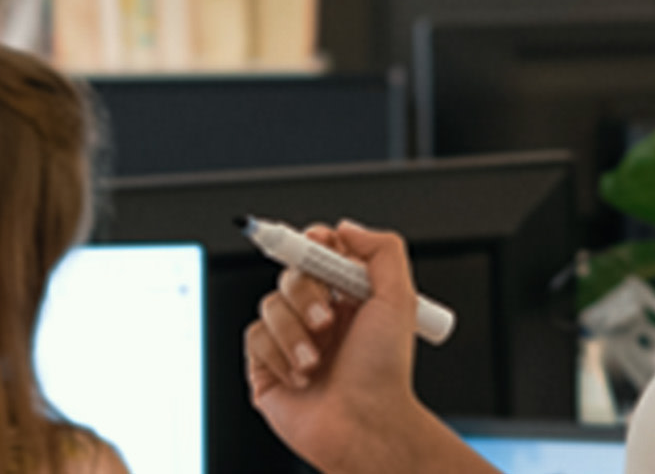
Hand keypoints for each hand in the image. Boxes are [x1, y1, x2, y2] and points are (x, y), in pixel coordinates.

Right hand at [246, 221, 433, 472]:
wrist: (364, 425)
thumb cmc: (385, 373)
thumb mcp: (400, 300)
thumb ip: (382, 252)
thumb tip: (345, 228)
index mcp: (351, 298)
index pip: (321, 255)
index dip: (314, 245)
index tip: (317, 244)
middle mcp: (320, 317)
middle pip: (291, 274)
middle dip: (306, 293)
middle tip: (327, 318)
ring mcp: (291, 341)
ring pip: (269, 305)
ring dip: (293, 332)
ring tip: (316, 360)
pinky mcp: (266, 366)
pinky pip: (255, 338)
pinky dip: (278, 355)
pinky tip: (301, 377)